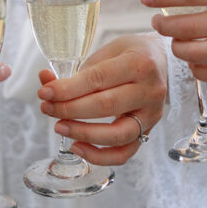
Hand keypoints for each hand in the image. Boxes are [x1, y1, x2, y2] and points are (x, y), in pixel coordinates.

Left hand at [36, 34, 167, 164]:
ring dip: (83, 133)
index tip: (45, 92)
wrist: (161, 63)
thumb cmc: (131, 54)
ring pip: (117, 134)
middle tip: (47, 108)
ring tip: (59, 127)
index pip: (98, 79)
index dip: (68, 88)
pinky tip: (78, 147)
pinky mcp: (149, 131)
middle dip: (70, 109)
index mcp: (139, 63)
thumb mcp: (106, 52)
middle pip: (106, 105)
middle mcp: (149, 90)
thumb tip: (45, 81)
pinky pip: (125, 153)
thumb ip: (77, 70)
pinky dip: (100, 156)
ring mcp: (152, 114)